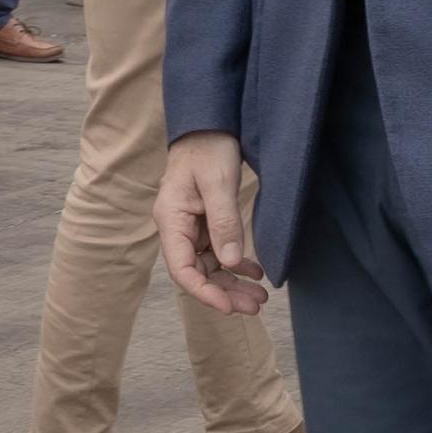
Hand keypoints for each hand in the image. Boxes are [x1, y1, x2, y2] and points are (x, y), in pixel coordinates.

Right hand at [157, 129, 266, 318]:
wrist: (208, 125)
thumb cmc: (208, 149)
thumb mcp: (218, 183)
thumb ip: (223, 222)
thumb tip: (229, 262)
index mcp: (171, 220)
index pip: (182, 269)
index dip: (204, 293)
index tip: (228, 307)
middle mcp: (178, 229)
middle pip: (198, 273)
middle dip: (225, 293)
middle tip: (255, 307)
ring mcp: (192, 227)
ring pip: (210, 266)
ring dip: (233, 282)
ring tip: (260, 296)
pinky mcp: (206, 223)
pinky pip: (219, 252)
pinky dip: (237, 264)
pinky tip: (255, 272)